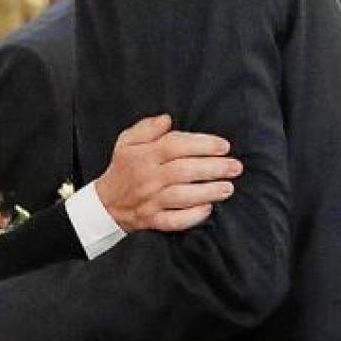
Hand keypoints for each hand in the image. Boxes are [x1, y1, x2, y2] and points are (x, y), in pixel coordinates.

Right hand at [92, 114, 242, 232]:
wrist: (106, 204)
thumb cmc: (122, 169)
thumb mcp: (127, 142)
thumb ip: (147, 128)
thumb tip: (167, 119)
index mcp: (143, 156)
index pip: (174, 146)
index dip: (201, 144)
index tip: (224, 146)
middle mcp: (148, 178)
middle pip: (183, 171)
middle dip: (213, 168)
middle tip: (235, 167)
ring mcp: (150, 201)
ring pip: (181, 196)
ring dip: (207, 192)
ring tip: (228, 187)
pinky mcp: (153, 220)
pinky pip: (174, 221)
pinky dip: (192, 217)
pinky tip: (207, 209)